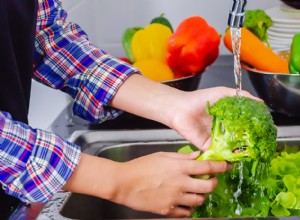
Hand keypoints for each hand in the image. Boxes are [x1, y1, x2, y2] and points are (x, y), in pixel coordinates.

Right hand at [111, 151, 230, 216]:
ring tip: (195, 191)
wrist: (124, 183)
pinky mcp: (168, 210)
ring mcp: (175, 199)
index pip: (207, 168)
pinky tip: (184, 201)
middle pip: (208, 187)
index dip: (220, 167)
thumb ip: (181, 157)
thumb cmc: (141, 166)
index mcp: (179, 168)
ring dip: (201, 195)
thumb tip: (197, 156)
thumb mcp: (162, 156)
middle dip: (213, 183)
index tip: (226, 166)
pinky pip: (186, 212)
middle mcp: (180, 184)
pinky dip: (189, 208)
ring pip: (199, 201)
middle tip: (210, 180)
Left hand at [168, 87, 258, 149]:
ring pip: (230, 148)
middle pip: (238, 138)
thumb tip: (260, 102)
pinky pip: (218, 154)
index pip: (242, 126)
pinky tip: (237, 157)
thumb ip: (240, 97)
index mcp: (226, 118)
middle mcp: (221, 130)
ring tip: (253, 152)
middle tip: (260, 144)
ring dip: (240, 151)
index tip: (264, 132)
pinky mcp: (207, 146)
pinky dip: (227, 157)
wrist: (180, 107)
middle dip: (248, 142)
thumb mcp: (223, 93)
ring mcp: (214, 139)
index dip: (252, 129)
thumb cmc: (199, 99)